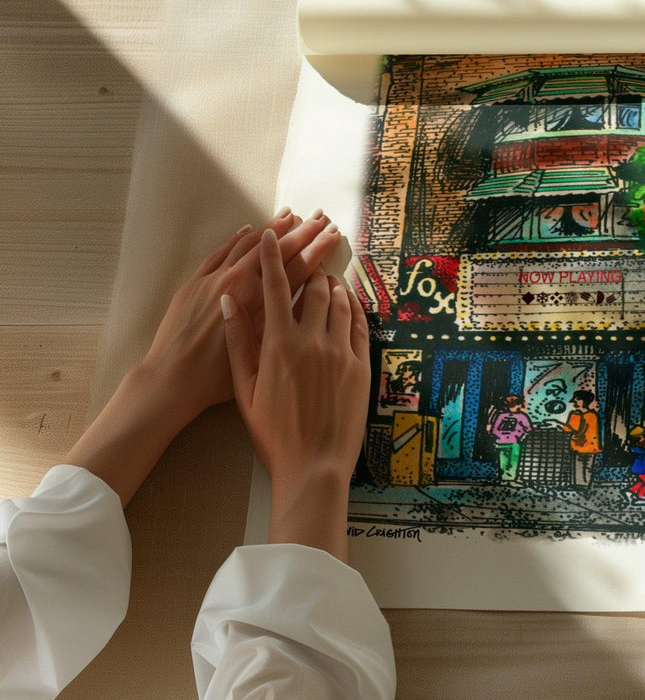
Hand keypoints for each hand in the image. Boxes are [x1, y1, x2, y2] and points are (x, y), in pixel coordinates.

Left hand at [142, 210, 341, 423]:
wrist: (171, 379)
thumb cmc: (217, 377)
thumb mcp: (260, 352)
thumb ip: (281, 321)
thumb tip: (304, 299)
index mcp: (259, 302)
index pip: (296, 267)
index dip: (317, 248)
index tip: (332, 233)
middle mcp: (238, 283)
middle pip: (276, 250)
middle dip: (302, 231)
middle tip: (321, 216)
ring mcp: (214, 279)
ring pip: (248, 245)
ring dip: (271, 228)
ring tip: (290, 214)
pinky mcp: (195, 282)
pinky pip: (220, 252)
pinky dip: (237, 238)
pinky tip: (249, 229)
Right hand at [222, 229, 370, 560]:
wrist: (314, 464)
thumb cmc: (273, 433)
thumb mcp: (244, 389)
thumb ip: (237, 342)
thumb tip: (228, 301)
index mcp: (279, 344)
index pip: (275, 287)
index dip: (272, 257)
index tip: (269, 235)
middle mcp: (313, 340)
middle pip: (315, 288)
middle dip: (309, 265)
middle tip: (309, 253)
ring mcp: (341, 352)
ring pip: (340, 302)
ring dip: (333, 284)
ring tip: (326, 276)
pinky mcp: (361, 365)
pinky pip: (359, 325)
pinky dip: (353, 307)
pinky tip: (347, 302)